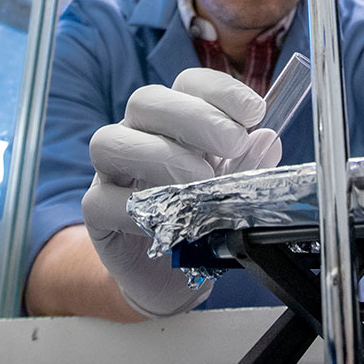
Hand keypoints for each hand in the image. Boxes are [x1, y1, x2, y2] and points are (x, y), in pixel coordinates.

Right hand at [82, 68, 281, 317]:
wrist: (174, 278)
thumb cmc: (202, 221)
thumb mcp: (234, 190)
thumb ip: (249, 165)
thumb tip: (267, 139)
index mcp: (174, 122)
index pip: (187, 84)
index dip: (220, 90)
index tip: (255, 112)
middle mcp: (137, 136)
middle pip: (145, 101)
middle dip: (194, 116)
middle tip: (233, 142)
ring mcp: (110, 172)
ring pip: (110, 141)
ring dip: (162, 155)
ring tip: (202, 181)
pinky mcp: (96, 211)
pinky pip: (102, 199)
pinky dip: (137, 206)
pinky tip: (170, 220)